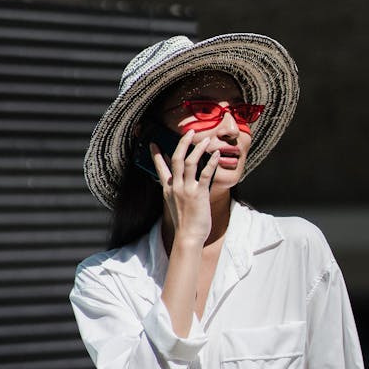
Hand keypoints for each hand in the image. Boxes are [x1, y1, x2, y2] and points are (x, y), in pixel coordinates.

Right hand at [151, 130, 219, 246]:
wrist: (188, 236)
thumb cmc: (184, 222)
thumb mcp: (174, 203)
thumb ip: (174, 189)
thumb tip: (176, 178)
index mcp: (168, 189)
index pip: (160, 168)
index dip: (157, 155)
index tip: (153, 143)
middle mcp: (175, 187)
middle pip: (177, 159)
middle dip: (183, 143)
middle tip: (189, 132)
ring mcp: (186, 190)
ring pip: (190, 163)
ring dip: (198, 149)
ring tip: (206, 140)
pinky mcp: (199, 194)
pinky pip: (205, 174)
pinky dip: (211, 162)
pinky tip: (216, 154)